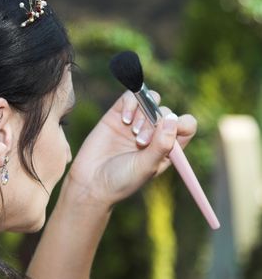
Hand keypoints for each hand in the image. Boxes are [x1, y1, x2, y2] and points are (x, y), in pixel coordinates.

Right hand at [62, 90, 197, 208]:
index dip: (181, 123)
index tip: (168, 131)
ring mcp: (135, 122)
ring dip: (144, 113)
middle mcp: (153, 133)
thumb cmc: (122, 180)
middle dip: (156, 123)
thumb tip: (173, 120)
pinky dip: (130, 103)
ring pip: (150, 101)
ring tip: (132, 132)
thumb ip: (162, 144)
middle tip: (140, 141)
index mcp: (167, 148)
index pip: (186, 126)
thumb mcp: (147, 166)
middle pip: (166, 113)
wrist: (91, 181)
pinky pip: (131, 97)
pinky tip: (123, 120)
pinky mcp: (117, 114)